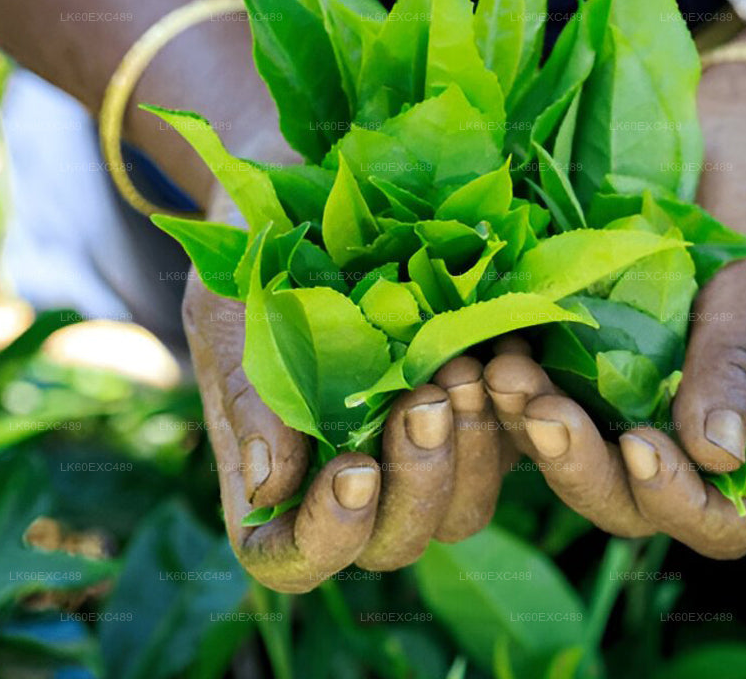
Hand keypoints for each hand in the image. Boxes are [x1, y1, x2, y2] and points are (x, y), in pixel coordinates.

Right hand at [185, 175, 511, 592]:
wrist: (314, 187)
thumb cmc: (253, 253)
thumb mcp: (230, 311)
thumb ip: (246, 394)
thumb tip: (271, 485)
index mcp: (277, 475)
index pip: (293, 558)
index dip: (327, 540)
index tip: (354, 471)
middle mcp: (353, 479)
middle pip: (394, 544)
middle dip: (417, 485)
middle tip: (425, 401)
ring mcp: (421, 451)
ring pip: (463, 510)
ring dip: (472, 451)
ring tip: (462, 369)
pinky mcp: (481, 412)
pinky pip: (515, 448)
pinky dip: (515, 414)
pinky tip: (505, 355)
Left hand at [483, 348, 745, 558]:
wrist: (723, 137)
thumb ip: (741, 360)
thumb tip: (718, 455)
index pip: (727, 519)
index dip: (683, 505)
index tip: (644, 448)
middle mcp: (679, 433)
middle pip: (629, 503)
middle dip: (581, 468)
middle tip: (542, 412)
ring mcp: (618, 402)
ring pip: (567, 457)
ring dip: (529, 428)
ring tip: (503, 369)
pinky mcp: (567, 361)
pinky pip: (531, 398)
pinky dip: (507, 388)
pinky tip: (486, 348)